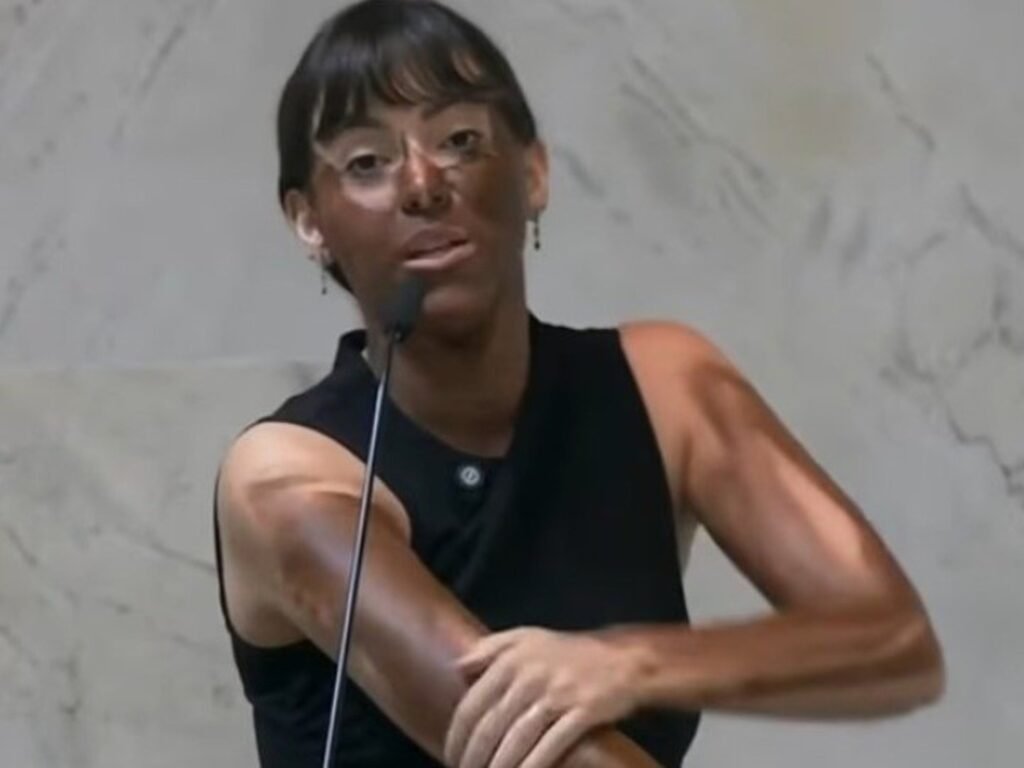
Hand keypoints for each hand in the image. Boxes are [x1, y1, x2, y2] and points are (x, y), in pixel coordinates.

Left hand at [444, 627, 643, 767]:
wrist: (623, 660)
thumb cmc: (569, 652)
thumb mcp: (527, 637)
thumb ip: (490, 648)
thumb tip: (457, 667)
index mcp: (512, 658)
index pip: (472, 704)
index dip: (457, 737)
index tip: (451, 757)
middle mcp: (530, 675)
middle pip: (490, 727)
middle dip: (472, 759)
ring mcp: (557, 694)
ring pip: (516, 740)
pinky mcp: (582, 712)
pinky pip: (550, 746)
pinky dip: (531, 767)